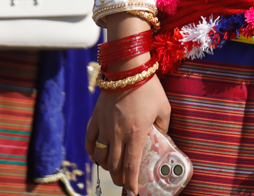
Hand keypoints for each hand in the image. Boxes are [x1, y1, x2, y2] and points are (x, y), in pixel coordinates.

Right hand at [85, 75, 170, 194]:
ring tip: (113, 169)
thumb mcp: (164, 108)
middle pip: (114, 165)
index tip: (132, 193)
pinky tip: (96, 155)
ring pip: (100, 157)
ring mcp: (104, 128)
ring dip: (106, 167)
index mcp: (136, 134)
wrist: (127, 70)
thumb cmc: (149, 88)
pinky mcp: (95, 119)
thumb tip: (163, 136)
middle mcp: (117, 135)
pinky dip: (91, 152)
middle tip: (124, 182)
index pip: (132, 166)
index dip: (131, 182)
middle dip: (119, 178)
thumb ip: (163, 126)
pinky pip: (89, 141)